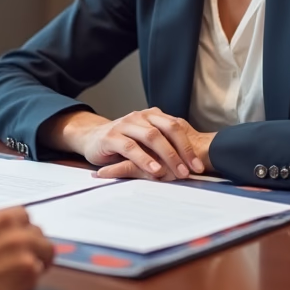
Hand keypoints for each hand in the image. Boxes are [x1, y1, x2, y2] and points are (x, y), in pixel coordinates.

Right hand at [0, 197, 53, 289]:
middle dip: (19, 231)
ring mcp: (17, 242)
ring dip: (35, 250)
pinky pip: (39, 266)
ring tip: (30, 261)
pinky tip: (23, 280)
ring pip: (40, 240)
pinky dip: (32, 274)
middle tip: (13, 246)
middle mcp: (1, 221)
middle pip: (23, 218)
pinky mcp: (28, 267)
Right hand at [44, 109, 215, 179]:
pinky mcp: (111, 136)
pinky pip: (131, 147)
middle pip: (167, 130)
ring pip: (151, 136)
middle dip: (182, 151)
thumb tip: (189, 166)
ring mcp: (125, 124)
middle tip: (191, 171)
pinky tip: (154, 170)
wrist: (90, 137)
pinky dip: (145, 159)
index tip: (199, 166)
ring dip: (167, 155)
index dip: (189, 146)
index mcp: (151, 115)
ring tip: (177, 173)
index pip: (176, 127)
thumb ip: (163, 147)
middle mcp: (140, 116)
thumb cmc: (122, 143)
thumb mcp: (145, 142)